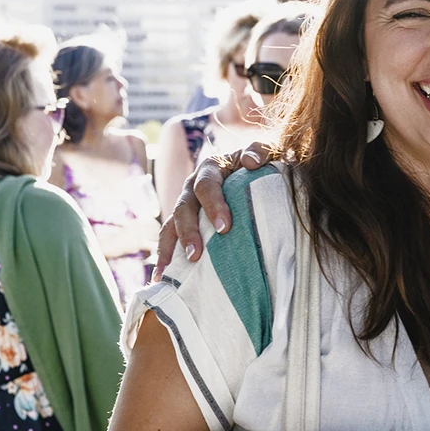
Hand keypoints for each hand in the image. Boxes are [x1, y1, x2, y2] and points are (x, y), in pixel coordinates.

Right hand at [154, 144, 272, 276]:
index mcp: (211, 168)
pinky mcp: (186, 224)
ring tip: (169, 273)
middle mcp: (193, 186)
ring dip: (170, 248)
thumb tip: (251, 162)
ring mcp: (187, 206)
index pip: (207, 186)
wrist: (258, 172)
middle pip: (184, 207)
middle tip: (196, 255)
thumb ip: (261, 151)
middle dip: (188, 232)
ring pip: (171, 225)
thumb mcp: (267, 152)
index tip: (224, 228)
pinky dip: (165, 258)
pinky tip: (162, 279)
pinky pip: (170, 239)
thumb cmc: (264, 165)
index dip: (213, 205)